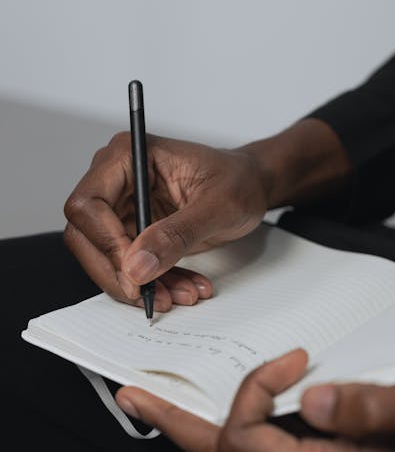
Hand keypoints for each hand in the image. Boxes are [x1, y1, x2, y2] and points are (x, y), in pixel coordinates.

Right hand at [63, 132, 268, 311]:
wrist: (251, 186)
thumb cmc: (238, 180)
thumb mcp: (217, 206)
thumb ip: (177, 234)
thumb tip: (137, 265)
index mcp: (129, 155)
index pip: (88, 204)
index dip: (105, 242)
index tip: (133, 272)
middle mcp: (117, 178)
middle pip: (86, 236)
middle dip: (118, 273)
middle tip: (150, 295)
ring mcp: (122, 205)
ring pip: (105, 258)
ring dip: (138, 284)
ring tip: (180, 294)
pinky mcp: (132, 229)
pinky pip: (127, 266)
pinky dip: (152, 283)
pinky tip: (181, 287)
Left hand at [116, 349, 394, 451]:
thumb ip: (382, 406)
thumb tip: (314, 400)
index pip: (250, 445)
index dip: (252, 393)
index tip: (291, 358)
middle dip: (183, 425)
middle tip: (139, 394)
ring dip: (203, 432)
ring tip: (163, 405)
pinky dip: (237, 436)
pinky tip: (225, 415)